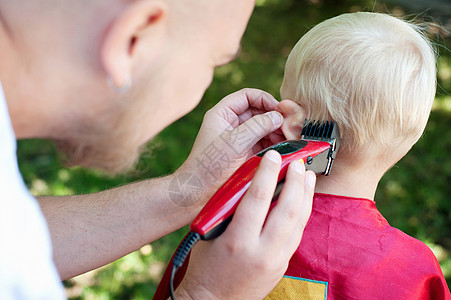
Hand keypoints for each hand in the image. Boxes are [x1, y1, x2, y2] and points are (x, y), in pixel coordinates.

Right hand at [175, 151, 315, 298]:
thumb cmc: (205, 266)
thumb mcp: (210, 233)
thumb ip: (229, 208)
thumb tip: (249, 182)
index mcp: (238, 240)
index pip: (258, 197)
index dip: (268, 172)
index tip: (274, 156)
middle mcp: (262, 251)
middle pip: (287, 208)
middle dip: (295, 180)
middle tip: (298, 161)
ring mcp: (276, 260)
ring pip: (299, 221)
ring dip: (305, 195)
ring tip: (308, 175)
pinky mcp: (283, 264)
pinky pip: (298, 233)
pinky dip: (303, 212)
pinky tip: (304, 199)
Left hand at [176, 88, 285, 206]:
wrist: (200, 192)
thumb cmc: (210, 165)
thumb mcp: (234, 142)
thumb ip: (257, 126)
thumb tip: (278, 116)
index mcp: (222, 114)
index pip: (247, 96)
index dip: (265, 99)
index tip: (280, 109)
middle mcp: (232, 123)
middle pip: (259, 111)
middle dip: (275, 117)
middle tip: (290, 125)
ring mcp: (240, 138)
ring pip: (264, 127)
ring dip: (278, 131)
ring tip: (290, 138)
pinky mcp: (247, 152)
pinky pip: (265, 142)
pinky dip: (276, 143)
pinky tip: (286, 147)